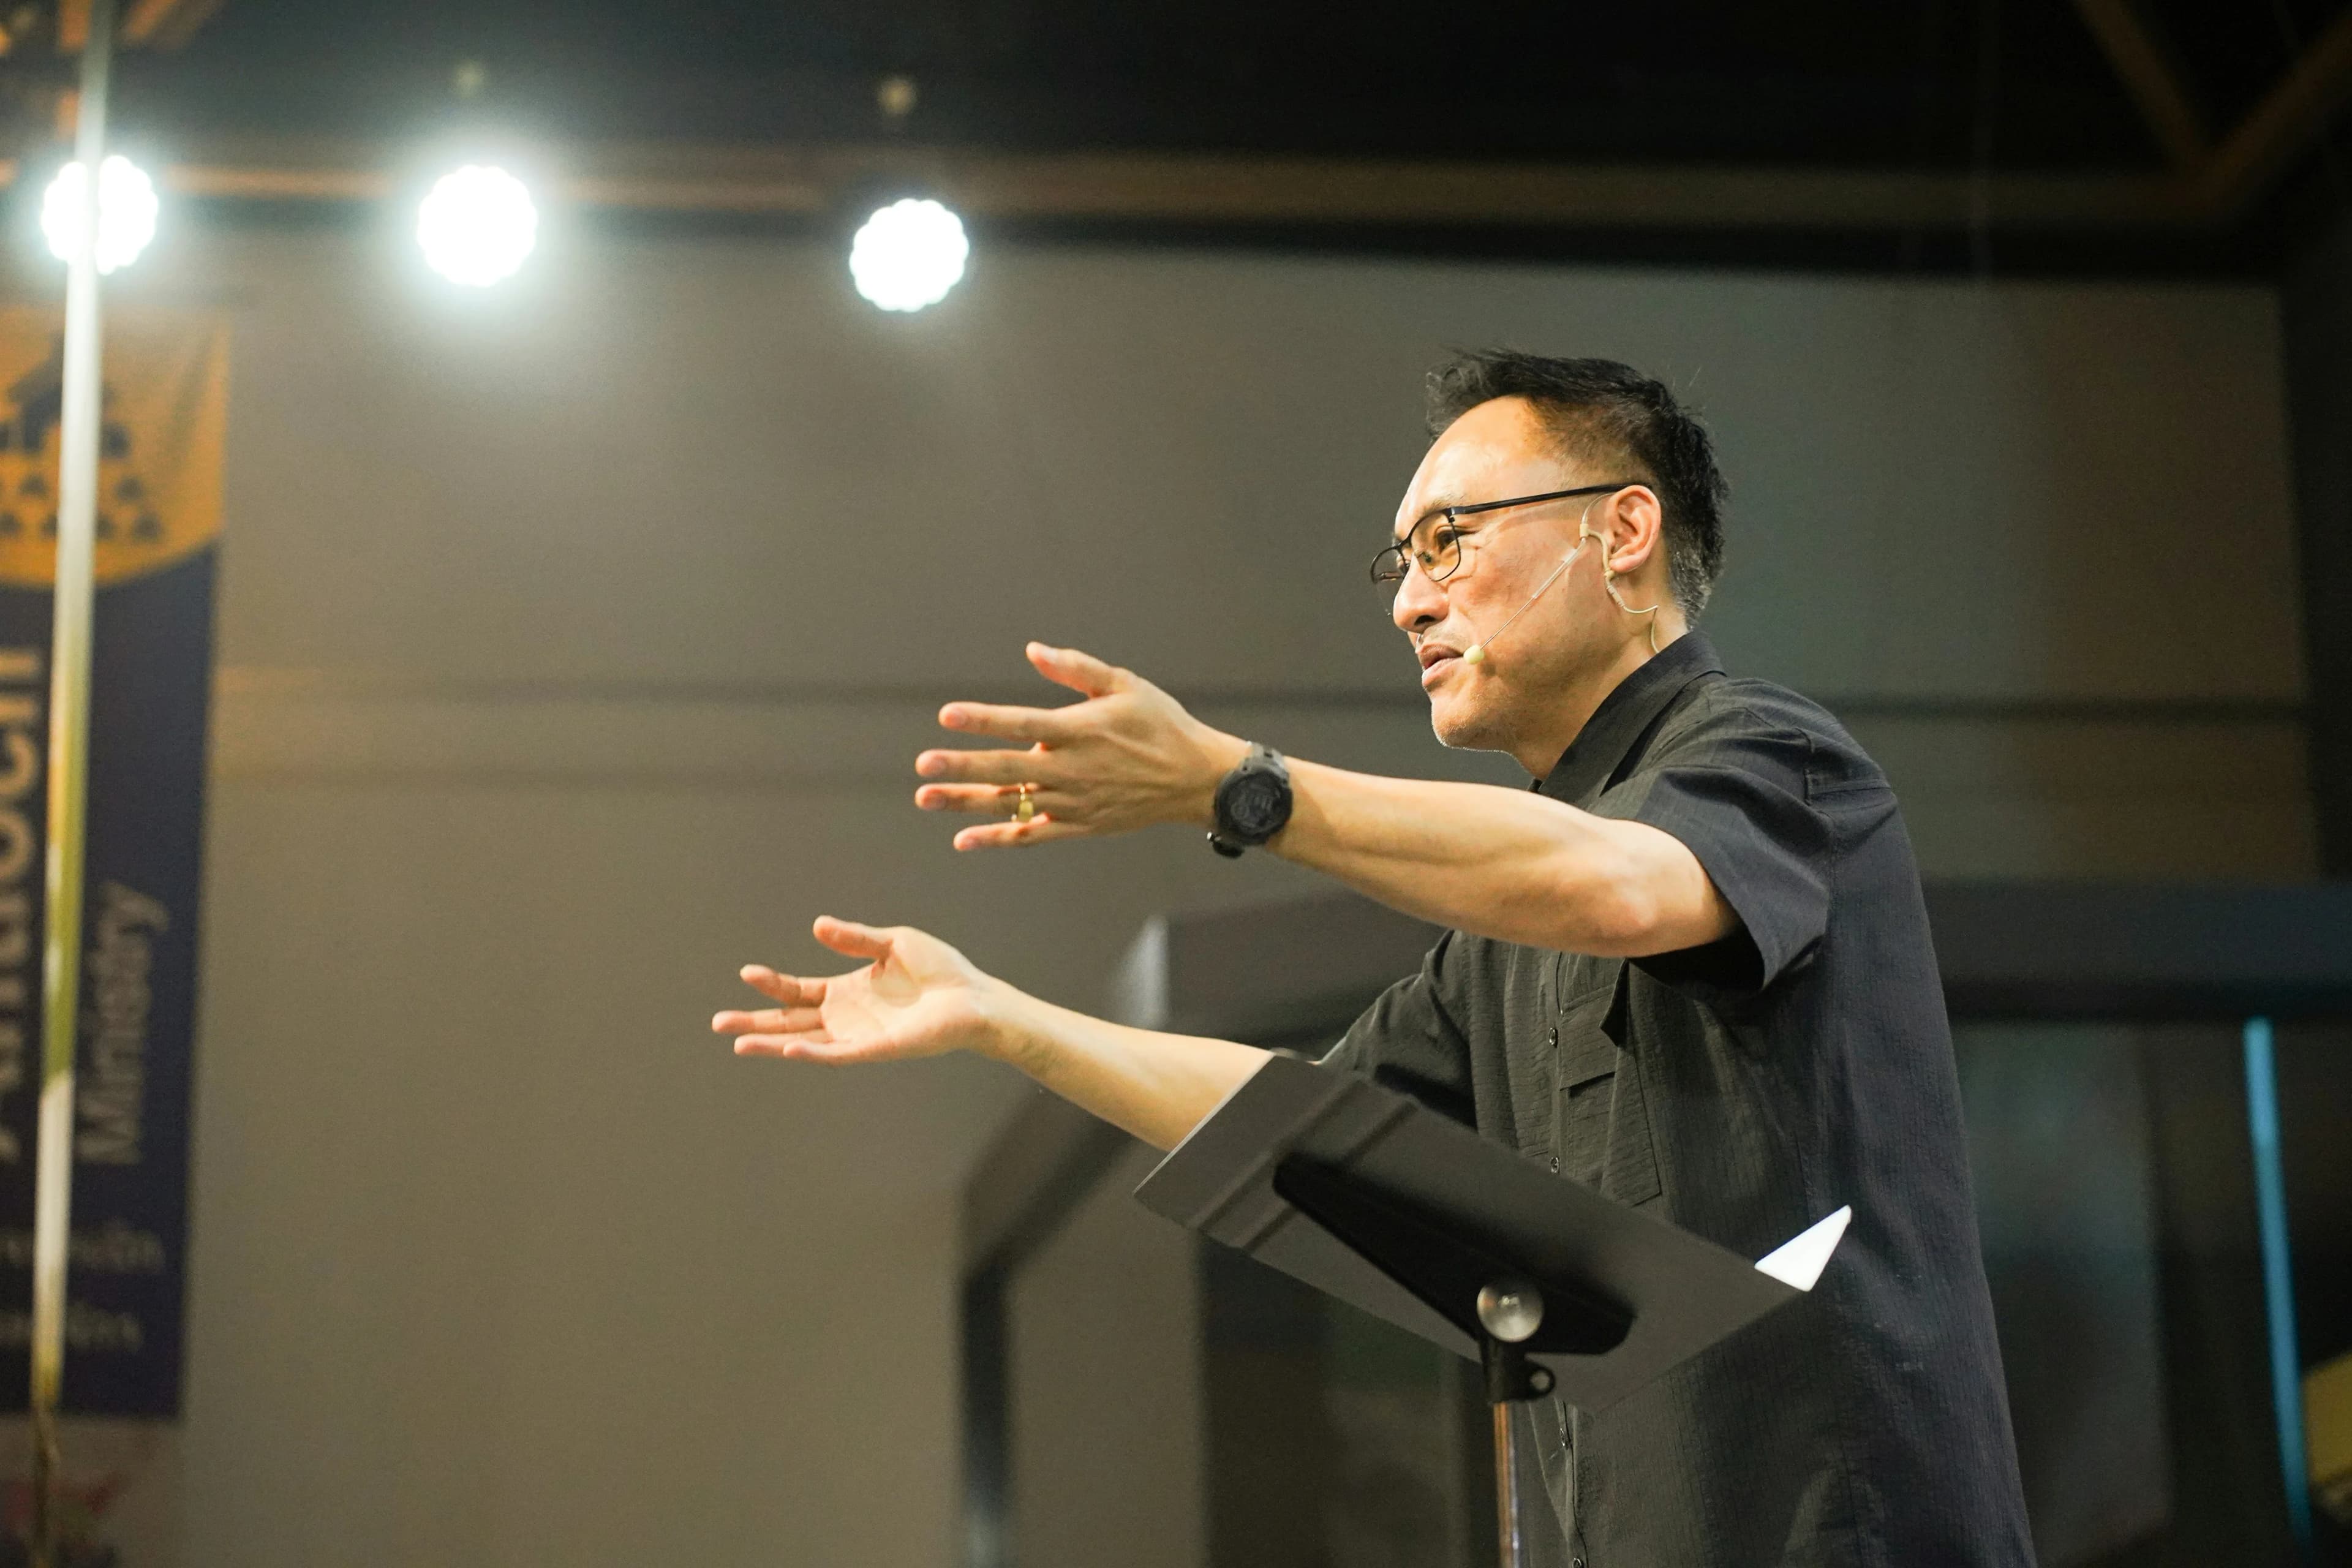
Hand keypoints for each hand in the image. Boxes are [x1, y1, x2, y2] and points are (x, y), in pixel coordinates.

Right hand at [713, 917, 1006, 1063]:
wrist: (974, 996)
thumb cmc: (940, 969)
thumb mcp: (893, 942)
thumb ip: (855, 937)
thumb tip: (817, 925)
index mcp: (847, 991)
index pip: (798, 991)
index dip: (773, 984)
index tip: (747, 973)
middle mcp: (847, 1017)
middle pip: (791, 1020)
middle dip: (755, 1023)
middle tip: (719, 1024)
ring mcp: (858, 1035)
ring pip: (805, 1041)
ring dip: (771, 1043)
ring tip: (738, 1043)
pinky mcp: (876, 1049)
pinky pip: (837, 1053)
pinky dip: (812, 1051)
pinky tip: (788, 1047)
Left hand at [914, 643, 1248, 850]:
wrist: (1197, 779)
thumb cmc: (1160, 724)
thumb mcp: (1125, 685)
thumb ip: (1076, 669)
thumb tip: (1032, 651)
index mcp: (1081, 730)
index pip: (1022, 724)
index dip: (983, 720)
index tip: (948, 716)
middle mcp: (1072, 769)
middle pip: (1007, 769)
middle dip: (962, 766)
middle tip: (923, 764)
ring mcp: (1073, 802)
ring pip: (1011, 803)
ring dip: (966, 802)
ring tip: (925, 797)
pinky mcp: (1079, 826)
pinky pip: (1032, 835)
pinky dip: (998, 838)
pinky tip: (963, 839)